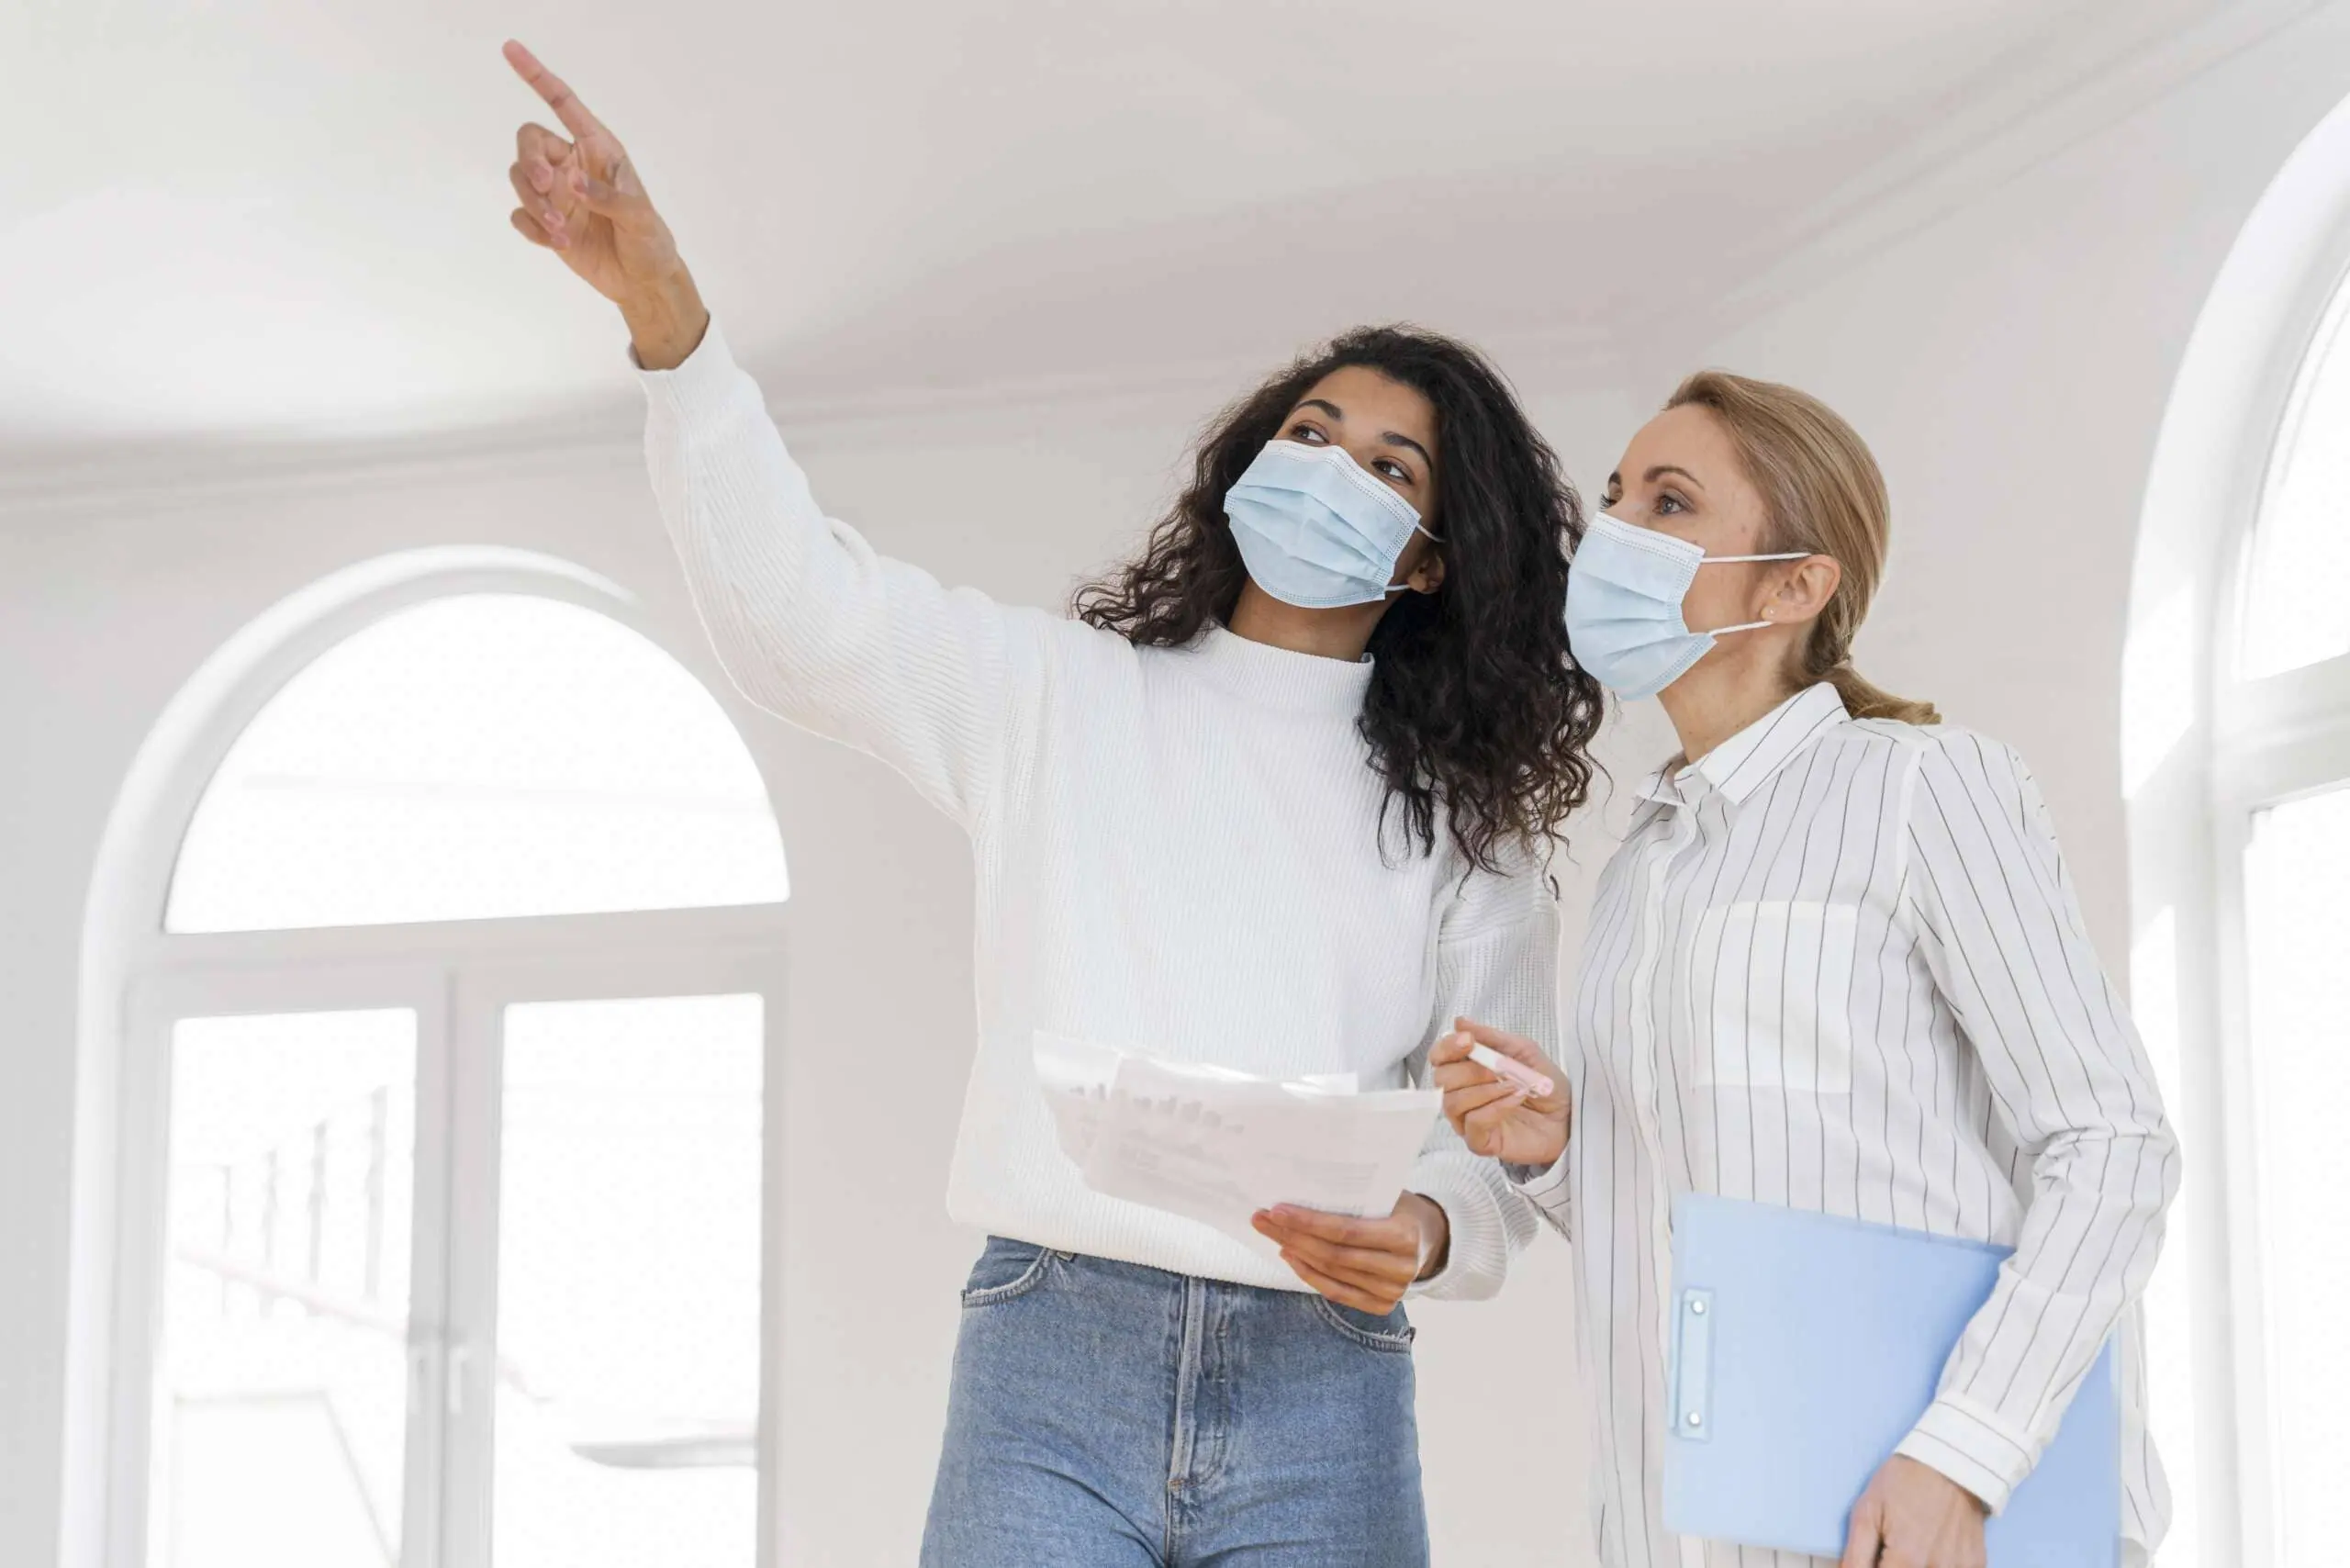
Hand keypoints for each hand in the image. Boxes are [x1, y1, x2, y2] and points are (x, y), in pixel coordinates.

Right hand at [502, 40, 707, 367]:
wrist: (642, 283)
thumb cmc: (650, 241)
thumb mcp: (640, 218)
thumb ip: (609, 198)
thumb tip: (572, 184)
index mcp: (598, 148)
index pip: (562, 103)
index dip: (536, 76)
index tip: (510, 50)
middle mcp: (572, 164)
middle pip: (529, 140)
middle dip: (529, 159)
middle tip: (543, 185)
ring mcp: (556, 193)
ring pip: (520, 178)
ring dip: (533, 203)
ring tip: (561, 231)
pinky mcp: (546, 222)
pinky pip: (521, 214)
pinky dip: (533, 229)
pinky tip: (558, 245)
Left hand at [1251, 1193, 1448, 1313]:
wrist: (1427, 1238)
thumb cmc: (1397, 1208)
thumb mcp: (1385, 1194)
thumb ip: (1354, 1197)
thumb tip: (1300, 1188)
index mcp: (1404, 1235)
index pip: (1346, 1231)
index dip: (1308, 1222)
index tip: (1277, 1210)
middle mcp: (1400, 1268)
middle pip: (1333, 1254)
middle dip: (1293, 1235)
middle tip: (1262, 1219)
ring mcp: (1392, 1291)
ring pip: (1331, 1273)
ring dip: (1296, 1252)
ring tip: (1273, 1234)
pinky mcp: (1381, 1306)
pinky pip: (1336, 1292)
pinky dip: (1308, 1274)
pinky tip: (1290, 1255)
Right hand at [1429, 1018, 1570, 1166]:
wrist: (1568, 1116)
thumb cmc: (1543, 1083)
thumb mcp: (1523, 1050)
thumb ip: (1491, 1037)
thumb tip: (1459, 1021)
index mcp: (1466, 1070)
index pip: (1439, 1058)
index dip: (1447, 1047)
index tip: (1468, 1041)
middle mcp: (1461, 1095)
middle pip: (1442, 1080)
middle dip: (1470, 1070)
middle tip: (1499, 1070)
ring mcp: (1468, 1121)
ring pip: (1452, 1103)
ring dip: (1484, 1090)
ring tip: (1515, 1086)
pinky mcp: (1480, 1142)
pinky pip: (1472, 1123)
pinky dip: (1494, 1107)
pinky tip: (1516, 1099)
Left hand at [1841, 1456, 1986, 1567]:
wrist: (1949, 1462)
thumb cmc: (1903, 1483)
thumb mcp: (1867, 1512)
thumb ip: (1855, 1555)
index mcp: (1907, 1559)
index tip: (1873, 1561)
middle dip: (1892, 1566)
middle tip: (1888, 1552)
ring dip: (1914, 1566)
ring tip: (1911, 1546)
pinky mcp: (1975, 1563)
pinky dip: (1938, 1565)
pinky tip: (1932, 1551)